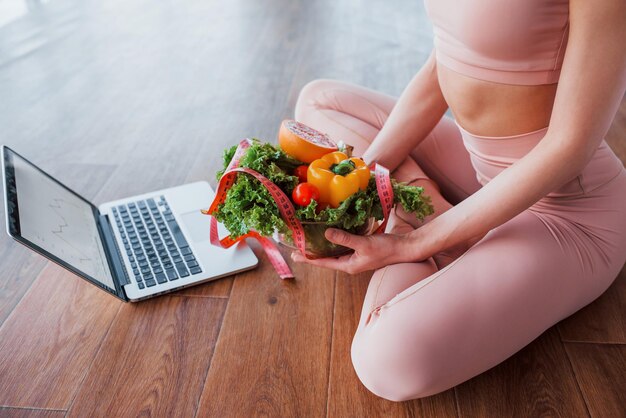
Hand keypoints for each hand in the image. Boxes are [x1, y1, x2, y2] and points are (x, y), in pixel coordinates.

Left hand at [291, 228, 413, 273]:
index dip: (308, 259)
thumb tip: (326, 233)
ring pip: (333, 253)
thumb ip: (345, 238)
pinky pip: (342, 248)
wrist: (404, 248)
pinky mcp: (361, 250)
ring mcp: (355, 258)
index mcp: (349, 266)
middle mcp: (350, 264)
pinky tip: (329, 236)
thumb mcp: (363, 243)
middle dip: (312, 255)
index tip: (295, 256)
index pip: (323, 263)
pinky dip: (334, 242)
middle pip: (326, 259)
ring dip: (321, 249)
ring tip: (308, 244)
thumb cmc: (386, 249)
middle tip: (296, 250)